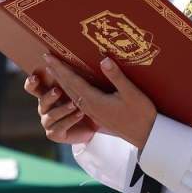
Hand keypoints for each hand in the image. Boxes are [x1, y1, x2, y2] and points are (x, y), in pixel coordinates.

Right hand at [23, 67, 96, 144]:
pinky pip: (59, 127)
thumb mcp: (80, 87)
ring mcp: (48, 121)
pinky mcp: (54, 134)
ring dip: (63, 109)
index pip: (33, 87)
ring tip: (75, 104)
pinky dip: (70, 120)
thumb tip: (82, 55)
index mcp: (46, 93)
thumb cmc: (84, 102)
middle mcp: (44, 107)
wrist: (92, 125)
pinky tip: (80, 114)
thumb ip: (75, 74)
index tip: (35, 77)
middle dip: (48, 96)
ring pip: (51, 115)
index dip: (31, 82)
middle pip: (41, 100)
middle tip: (58, 91)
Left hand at [41, 54, 157, 149]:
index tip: (48, 57)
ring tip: (54, 70)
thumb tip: (103, 60)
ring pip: (72, 94)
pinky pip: (78, 99)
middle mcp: (89, 106)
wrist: (146, 135)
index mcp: (94, 100)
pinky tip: (70, 87)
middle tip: (45, 58)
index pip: (72, 80)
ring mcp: (92, 112)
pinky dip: (70, 90)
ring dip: (61, 81)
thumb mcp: (131, 93)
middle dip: (56, 72)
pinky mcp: (97, 114)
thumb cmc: (140, 113)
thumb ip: (116, 77)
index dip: (60, 68)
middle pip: (68, 87)